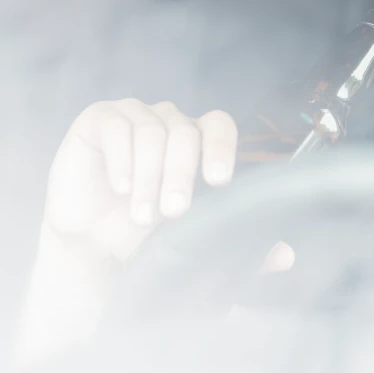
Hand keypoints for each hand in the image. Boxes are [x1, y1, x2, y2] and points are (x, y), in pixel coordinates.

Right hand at [45, 99, 238, 261]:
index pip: (219, 124)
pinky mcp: (98, 119)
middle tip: (173, 211)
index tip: (218, 181)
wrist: (89, 245)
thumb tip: (285, 256)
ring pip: (152, 132)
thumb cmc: (141, 236)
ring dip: (149, 176)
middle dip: (181, 174)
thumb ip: (233, 245)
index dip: (222, 146)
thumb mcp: (189, 243)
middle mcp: (168, 122)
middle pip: (186, 132)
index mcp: (196, 141)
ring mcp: (133, 116)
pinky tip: (120, 188)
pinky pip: (115, 127)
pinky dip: (121, 160)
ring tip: (141, 214)